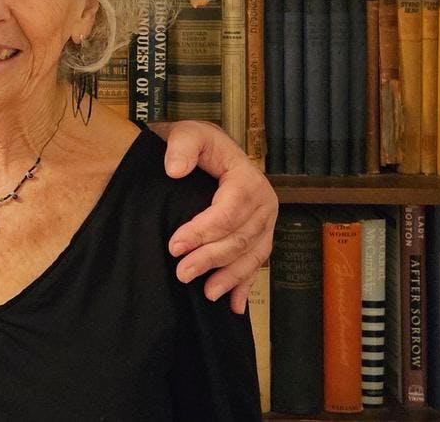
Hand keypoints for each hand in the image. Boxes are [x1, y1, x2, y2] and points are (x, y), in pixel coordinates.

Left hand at [147, 120, 277, 314]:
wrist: (208, 151)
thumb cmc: (197, 144)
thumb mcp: (187, 133)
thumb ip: (181, 146)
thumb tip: (175, 170)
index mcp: (248, 179)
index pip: (229, 210)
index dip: (204, 231)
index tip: (174, 245)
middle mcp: (264, 203)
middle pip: (240, 238)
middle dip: (211, 258)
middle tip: (182, 273)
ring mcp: (265, 223)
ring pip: (251, 256)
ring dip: (230, 277)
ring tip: (206, 293)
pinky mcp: (260, 236)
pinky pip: (256, 264)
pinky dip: (245, 285)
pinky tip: (234, 305)